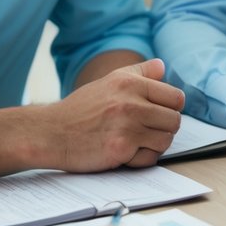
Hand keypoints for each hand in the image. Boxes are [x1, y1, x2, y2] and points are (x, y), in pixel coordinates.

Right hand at [45, 59, 183, 169]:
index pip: (176, 97)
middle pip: (174, 120)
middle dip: (163, 128)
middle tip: (145, 131)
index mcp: (130, 83)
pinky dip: (140, 159)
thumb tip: (162, 66)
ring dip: (153, 145)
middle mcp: (130, 102)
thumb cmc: (80, 109)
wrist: (50, 133)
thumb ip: (139, 72)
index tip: (157, 114)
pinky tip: (125, 153)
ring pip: (166, 140)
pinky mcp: (120, 149)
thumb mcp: (109, 81)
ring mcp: (126, 126)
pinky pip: (150, 158)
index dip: (170, 108)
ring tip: (134, 141)